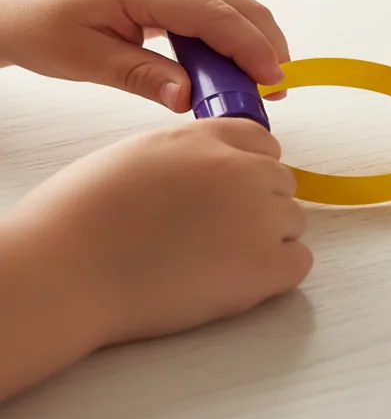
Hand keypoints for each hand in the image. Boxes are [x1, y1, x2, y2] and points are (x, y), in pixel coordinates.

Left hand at [0, 0, 288, 111]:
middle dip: (265, 47)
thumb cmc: (44, 26)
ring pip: (236, 7)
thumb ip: (144, 77)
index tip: (272, 82)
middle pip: (240, 6)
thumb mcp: (88, 60)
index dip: (252, 50)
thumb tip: (189, 98)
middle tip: (274, 91)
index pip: (218, 17)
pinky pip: (219, 11)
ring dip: (253, 44)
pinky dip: (235, 39)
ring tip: (256, 86)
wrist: (19, 8)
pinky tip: (233, 69)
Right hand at [2, 119, 310, 351]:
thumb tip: (213, 167)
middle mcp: (240, 169)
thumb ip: (189, 153)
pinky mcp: (265, 266)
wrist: (65, 273)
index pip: (261, 142)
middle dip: (256, 205)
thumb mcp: (138, 154)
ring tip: (213, 261)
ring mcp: (258, 216)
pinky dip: (276, 274)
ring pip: (292, 222)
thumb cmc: (80, 221)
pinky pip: (298, 262)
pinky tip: (233, 281)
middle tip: (211, 235)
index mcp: (206, 138)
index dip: (247, 169)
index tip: (228, 193)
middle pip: (281, 183)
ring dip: (265, 240)